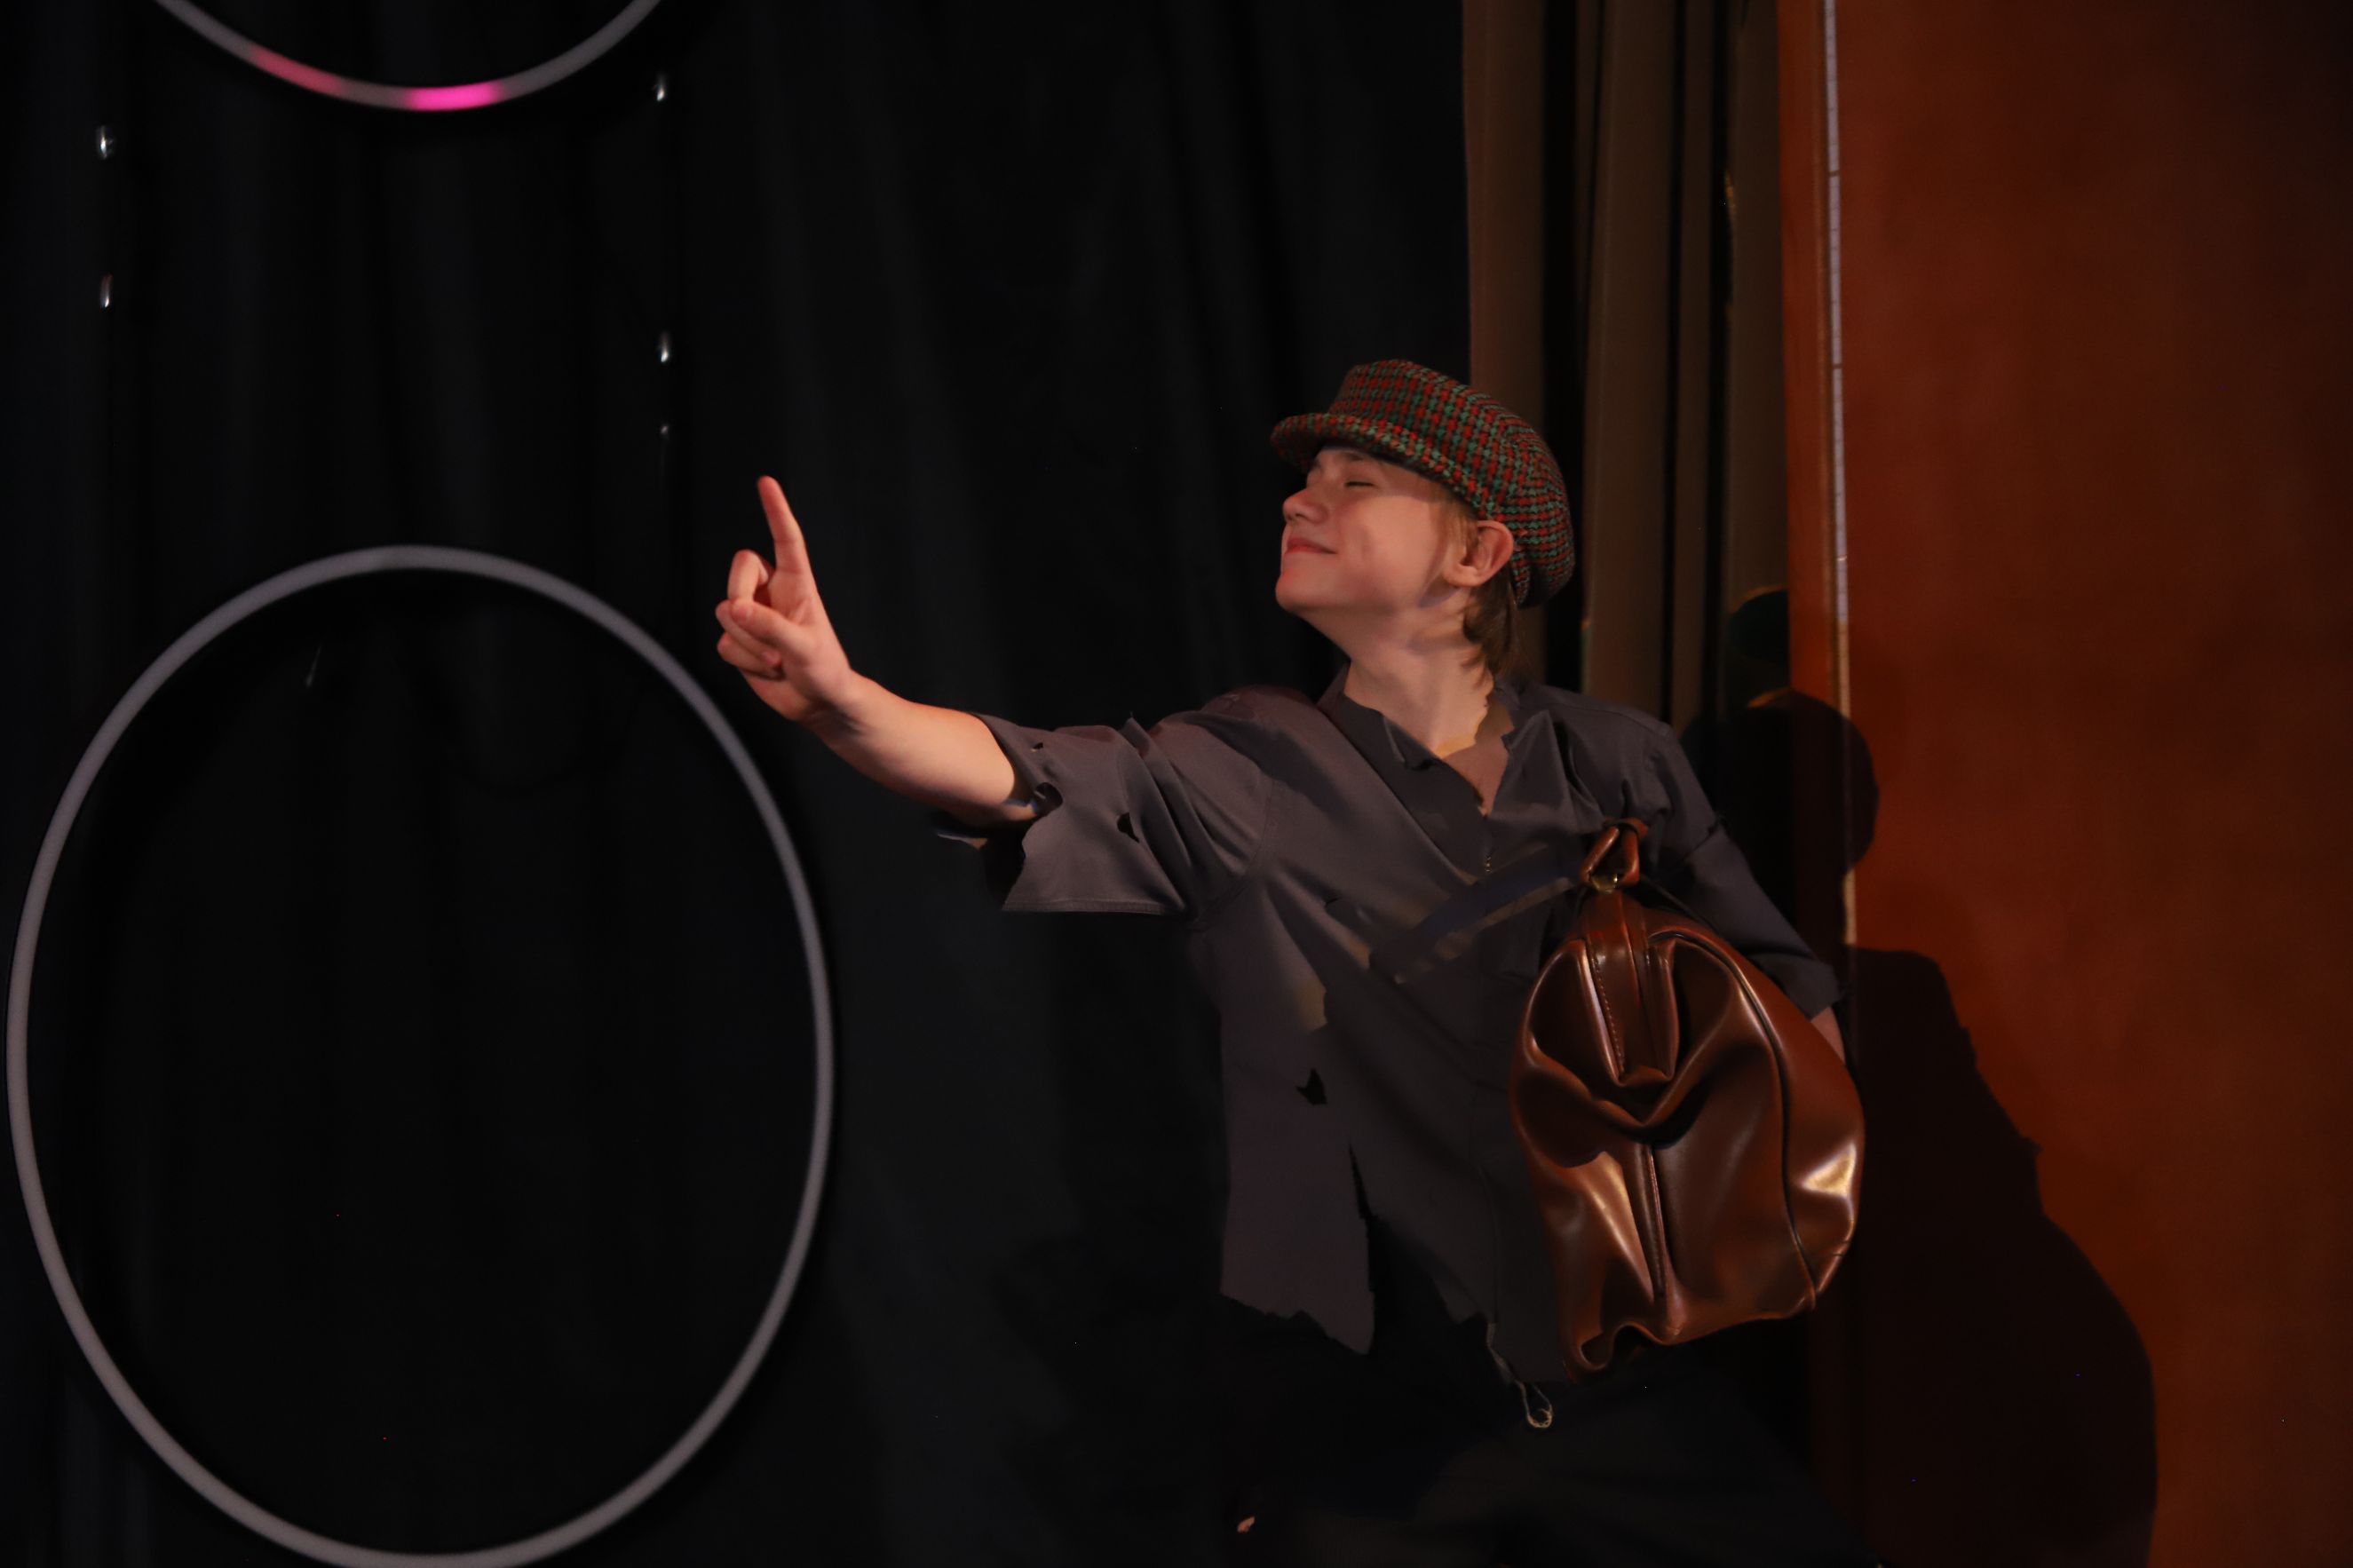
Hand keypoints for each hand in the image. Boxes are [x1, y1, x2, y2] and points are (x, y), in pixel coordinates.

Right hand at [713, 476, 861, 727]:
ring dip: (749, 643)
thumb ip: (771, 627)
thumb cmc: (824, 670)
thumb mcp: (805, 648)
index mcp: (797, 583)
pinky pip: (723, 642)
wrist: (817, 703)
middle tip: (765, 633)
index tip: (766, 482)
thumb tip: (736, 608)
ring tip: (777, 661)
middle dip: (743, 603)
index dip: (776, 511)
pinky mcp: (739, 640)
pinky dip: (743, 660)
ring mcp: (753, 616)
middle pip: (737, 572)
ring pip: (726, 612)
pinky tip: (767, 669)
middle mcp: (771, 593)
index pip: (786, 540)